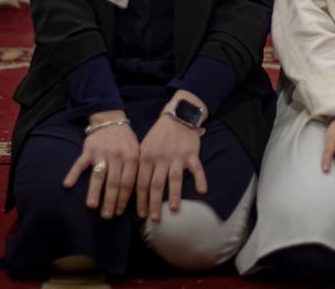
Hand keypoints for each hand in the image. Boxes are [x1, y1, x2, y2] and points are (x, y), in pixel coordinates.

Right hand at [63, 110, 138, 218]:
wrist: (110, 120)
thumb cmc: (125, 141)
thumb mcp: (137, 152)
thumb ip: (136, 170)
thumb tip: (139, 196)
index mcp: (132, 157)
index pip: (128, 183)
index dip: (123, 199)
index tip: (119, 213)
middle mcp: (117, 156)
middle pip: (113, 183)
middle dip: (110, 201)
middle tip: (107, 216)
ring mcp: (102, 153)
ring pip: (98, 175)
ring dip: (94, 192)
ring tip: (92, 206)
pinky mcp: (88, 149)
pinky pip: (80, 163)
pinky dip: (73, 173)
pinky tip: (68, 184)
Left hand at [136, 93, 206, 221]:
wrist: (177, 118)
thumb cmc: (158, 136)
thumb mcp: (144, 147)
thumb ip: (139, 166)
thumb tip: (132, 189)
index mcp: (146, 157)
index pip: (141, 183)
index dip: (140, 200)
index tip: (140, 214)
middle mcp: (161, 158)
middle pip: (156, 184)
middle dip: (154, 203)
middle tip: (154, 218)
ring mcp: (177, 156)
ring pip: (174, 178)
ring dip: (173, 195)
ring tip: (173, 209)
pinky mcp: (191, 154)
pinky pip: (196, 168)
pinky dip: (200, 179)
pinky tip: (202, 190)